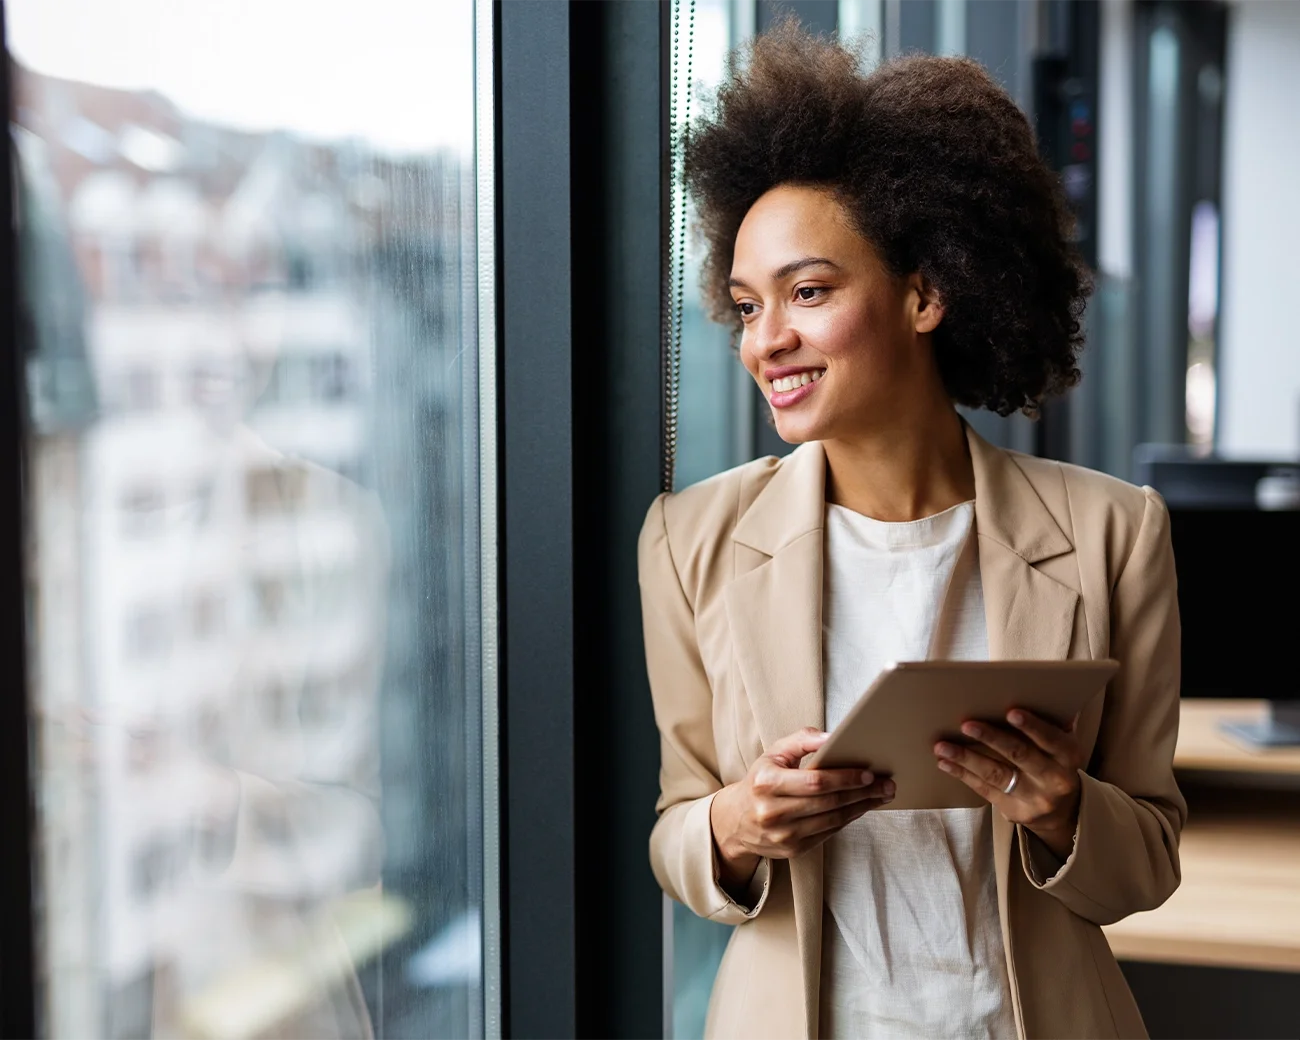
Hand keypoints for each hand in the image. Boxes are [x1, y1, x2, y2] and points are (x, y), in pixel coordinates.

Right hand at [711, 727, 895, 893]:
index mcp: (766, 783)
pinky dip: (847, 819)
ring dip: (860, 807)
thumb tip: (832, 737)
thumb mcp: (774, 753)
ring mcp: (783, 834)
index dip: (844, 778)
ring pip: (832, 820)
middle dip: (861, 793)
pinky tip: (860, 808)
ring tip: (880, 796)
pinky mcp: (792, 849)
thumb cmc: (762, 780)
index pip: (815, 781)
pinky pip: (828, 833)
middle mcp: (772, 811)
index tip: (869, 773)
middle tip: (887, 785)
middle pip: (828, 802)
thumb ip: (802, 740)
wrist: (736, 820)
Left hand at [933, 709, 1083, 859]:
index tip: (1011, 712)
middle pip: (1020, 756)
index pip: (1051, 739)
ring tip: (942, 746)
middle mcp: (1054, 779)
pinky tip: (945, 762)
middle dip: (991, 738)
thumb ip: (1048, 722)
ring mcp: (1034, 798)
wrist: (1062, 809)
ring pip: (996, 774)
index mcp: (1068, 755)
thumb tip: (1024, 690)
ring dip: (966, 758)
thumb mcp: (1059, 743)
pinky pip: (984, 789)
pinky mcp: (1014, 810)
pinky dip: (963, 774)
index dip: (1032, 726)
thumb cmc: (1053, 761)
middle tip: (966, 724)